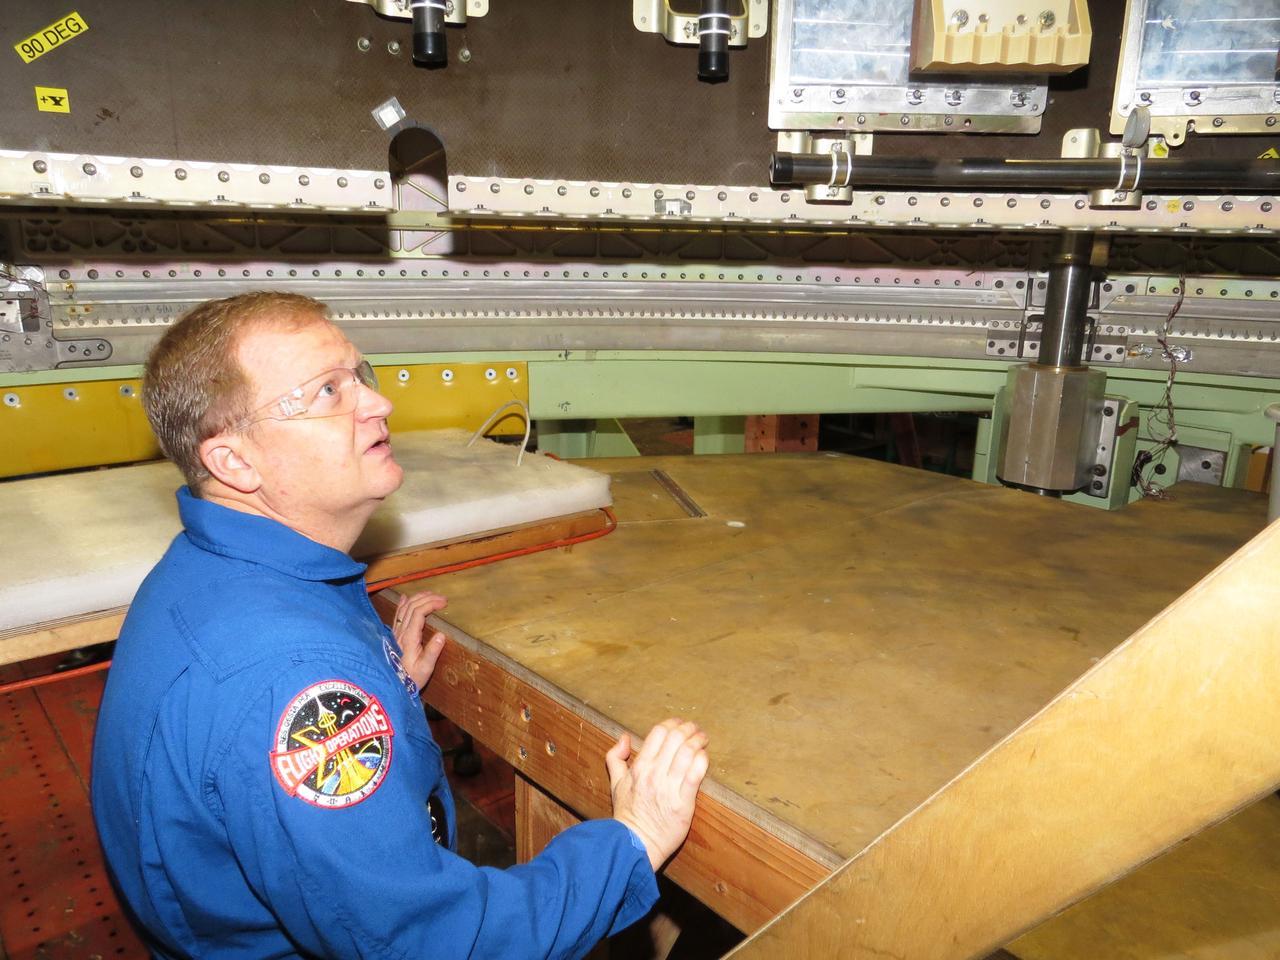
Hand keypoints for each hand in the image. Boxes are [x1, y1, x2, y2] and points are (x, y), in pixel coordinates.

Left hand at [391, 591, 447, 689]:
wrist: (391, 687)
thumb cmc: (410, 679)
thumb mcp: (425, 669)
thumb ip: (432, 652)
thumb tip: (442, 635)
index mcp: (409, 638)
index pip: (419, 613)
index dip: (431, 603)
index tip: (444, 602)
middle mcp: (400, 632)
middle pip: (411, 607)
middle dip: (427, 598)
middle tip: (442, 598)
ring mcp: (396, 633)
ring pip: (404, 609)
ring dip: (417, 599)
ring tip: (430, 594)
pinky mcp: (394, 636)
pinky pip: (397, 615)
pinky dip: (402, 604)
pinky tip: (405, 597)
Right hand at [606, 719, 708, 870]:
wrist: (634, 844)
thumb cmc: (627, 815)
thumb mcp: (615, 783)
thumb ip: (615, 758)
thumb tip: (623, 738)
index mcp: (639, 767)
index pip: (658, 732)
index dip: (672, 723)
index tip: (679, 724)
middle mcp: (654, 773)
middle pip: (675, 738)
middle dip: (689, 728)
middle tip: (696, 729)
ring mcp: (669, 788)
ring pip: (688, 752)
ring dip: (698, 740)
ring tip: (703, 739)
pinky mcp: (683, 803)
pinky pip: (695, 774)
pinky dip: (702, 760)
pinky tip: (704, 757)